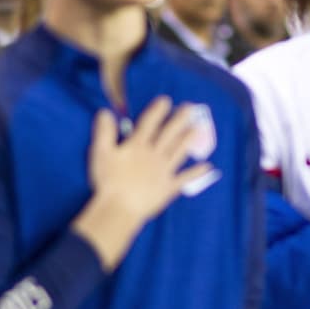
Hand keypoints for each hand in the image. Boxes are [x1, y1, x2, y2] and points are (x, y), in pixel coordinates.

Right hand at [72, 97, 212, 267]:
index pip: (149, 124)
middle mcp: (154, 155)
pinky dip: (196, 173)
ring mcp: (164, 171)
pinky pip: (185, 178)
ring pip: (179, 151)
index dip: (157, 111)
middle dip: (180, 119)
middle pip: (169, 134)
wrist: (120, 208)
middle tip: (191, 107)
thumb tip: (105, 112)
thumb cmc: (108, 181)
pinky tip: (208, 167)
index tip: (166, 100)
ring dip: (189, 139)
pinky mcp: (169, 187)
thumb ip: (104, 132)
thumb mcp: (100, 153)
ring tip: (199, 128)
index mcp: (137, 146)